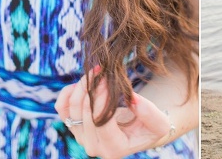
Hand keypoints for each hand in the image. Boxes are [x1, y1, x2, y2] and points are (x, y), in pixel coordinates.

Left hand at [55, 70, 172, 158]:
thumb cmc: (149, 126)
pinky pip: (62, 108)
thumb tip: (132, 99)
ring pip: (71, 109)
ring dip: (82, 87)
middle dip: (94, 88)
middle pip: (85, 114)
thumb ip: (149, 113)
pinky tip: (83, 82)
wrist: (139, 130)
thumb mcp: (159, 123)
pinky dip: (68, 92)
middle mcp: (94, 147)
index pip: (101, 123)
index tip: (109, 80)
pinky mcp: (74, 126)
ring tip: (96, 72)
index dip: (102, 100)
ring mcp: (81, 137)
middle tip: (104, 71)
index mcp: (114, 149)